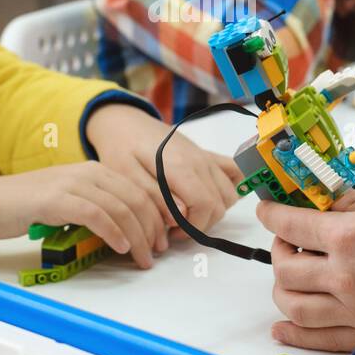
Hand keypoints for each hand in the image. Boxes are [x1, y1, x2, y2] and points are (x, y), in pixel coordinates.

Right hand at [0, 165, 162, 268]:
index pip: (139, 190)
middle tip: (156, 254)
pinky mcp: (57, 199)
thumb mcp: (70, 202)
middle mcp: (89, 172)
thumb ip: (97, 208)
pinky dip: (113, 232)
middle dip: (152, 229)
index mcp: (96, 171)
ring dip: (138, 236)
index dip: (156, 216)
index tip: (162, 241)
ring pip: (120, 208)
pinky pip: (96, 214)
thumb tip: (128, 233)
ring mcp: (72, 183)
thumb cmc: (27, 208)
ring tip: (143, 258)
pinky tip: (121, 248)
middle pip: (135, 199)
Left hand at [85, 103, 240, 235]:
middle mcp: (199, 161)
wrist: (125, 121)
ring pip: (228, 194)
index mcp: (180, 166)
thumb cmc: (121, 148)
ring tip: (186, 214)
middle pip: (219, 205)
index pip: (205, 206)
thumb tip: (178, 218)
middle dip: (200, 224)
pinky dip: (229, 187)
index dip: (193, 227)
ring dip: (212, 211)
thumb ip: (153, 197)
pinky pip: (233, 172)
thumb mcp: (126, 175)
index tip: (172, 233)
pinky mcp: (206, 155)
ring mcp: (206, 157)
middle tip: (175, 228)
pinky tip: (207, 195)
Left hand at [255, 190, 354, 352]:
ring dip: (282, 287)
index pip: (290, 224)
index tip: (268, 207)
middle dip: (277, 249)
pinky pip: (317, 338)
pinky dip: (293, 332)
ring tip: (290, 274)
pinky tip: (283, 326)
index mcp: (351, 238)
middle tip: (285, 239)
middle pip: (284, 268)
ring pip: (293, 305)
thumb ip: (353, 206)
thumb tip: (324, 198)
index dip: (272, 212)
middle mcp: (346, 276)